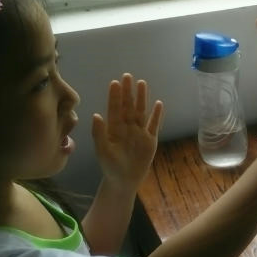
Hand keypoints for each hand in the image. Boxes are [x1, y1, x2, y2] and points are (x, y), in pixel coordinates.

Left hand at [92, 73, 164, 191]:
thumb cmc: (110, 166)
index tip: (115, 83)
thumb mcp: (102, 151)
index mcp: (114, 129)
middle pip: (129, 106)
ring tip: (142, 83)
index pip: (115, 109)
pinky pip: (154, 125)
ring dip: (142, 98)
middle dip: (128, 92)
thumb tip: (96, 115)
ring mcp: (140, 132)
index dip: (115, 96)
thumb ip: (99, 133)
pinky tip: (159, 104)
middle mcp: (127, 127)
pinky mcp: (150, 140)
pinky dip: (157, 115)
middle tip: (128, 76)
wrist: (124, 180)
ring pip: (141, 112)